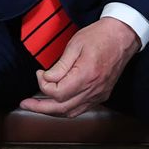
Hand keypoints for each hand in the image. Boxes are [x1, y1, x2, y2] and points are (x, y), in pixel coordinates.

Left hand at [19, 17, 139, 116]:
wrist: (122, 37)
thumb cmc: (99, 37)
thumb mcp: (75, 45)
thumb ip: (60, 66)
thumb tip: (47, 79)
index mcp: (86, 76)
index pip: (58, 92)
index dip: (43, 85)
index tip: (39, 73)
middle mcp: (93, 90)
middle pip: (62, 108)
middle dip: (40, 108)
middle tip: (25, 104)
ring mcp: (99, 94)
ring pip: (71, 112)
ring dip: (52, 111)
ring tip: (36, 107)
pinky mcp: (102, 95)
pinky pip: (81, 108)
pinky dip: (66, 109)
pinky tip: (56, 104)